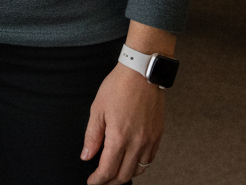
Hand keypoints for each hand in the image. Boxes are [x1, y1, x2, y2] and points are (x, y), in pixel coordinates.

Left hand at [81, 64, 163, 183]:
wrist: (141, 72)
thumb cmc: (118, 86)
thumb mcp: (97, 108)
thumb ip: (92, 136)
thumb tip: (86, 156)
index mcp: (119, 137)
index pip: (108, 170)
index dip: (98, 180)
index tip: (91, 182)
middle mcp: (137, 143)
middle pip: (124, 175)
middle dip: (110, 182)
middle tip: (101, 180)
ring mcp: (150, 140)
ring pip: (138, 170)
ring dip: (125, 175)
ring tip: (114, 172)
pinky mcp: (158, 135)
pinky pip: (149, 159)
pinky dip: (139, 165)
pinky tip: (131, 161)